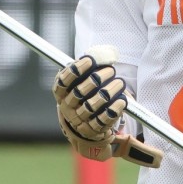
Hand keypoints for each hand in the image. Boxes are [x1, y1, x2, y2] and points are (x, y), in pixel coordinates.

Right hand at [54, 47, 161, 167]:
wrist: (84, 122)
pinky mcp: (92, 130)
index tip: (90, 60)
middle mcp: (67, 107)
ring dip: (109, 92)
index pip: (63, 81)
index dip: (76, 70)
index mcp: (60, 93)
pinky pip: (103, 120)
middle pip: (80, 92)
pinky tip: (121, 100)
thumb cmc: (85, 93)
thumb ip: (90, 66)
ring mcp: (79, 120)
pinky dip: (113, 110)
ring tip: (120, 83)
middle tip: (111, 71)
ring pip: (93, 105)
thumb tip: (108, 54)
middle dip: (97, 78)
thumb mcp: (81, 80)